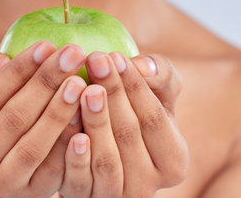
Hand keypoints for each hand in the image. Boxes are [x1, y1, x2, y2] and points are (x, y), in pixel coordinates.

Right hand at [0, 41, 87, 196]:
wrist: (4, 148)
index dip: (20, 68)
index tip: (48, 44)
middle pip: (15, 117)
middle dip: (47, 82)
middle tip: (74, 54)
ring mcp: (2, 181)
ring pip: (34, 145)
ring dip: (60, 112)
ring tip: (82, 82)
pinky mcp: (31, 192)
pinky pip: (54, 168)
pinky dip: (71, 142)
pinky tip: (87, 115)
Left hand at [59, 52, 187, 196]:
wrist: (105, 145)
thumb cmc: (135, 111)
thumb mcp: (157, 93)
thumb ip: (161, 75)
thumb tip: (143, 65)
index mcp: (173, 159)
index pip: (154, 117)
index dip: (134, 85)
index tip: (115, 56)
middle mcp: (149, 185)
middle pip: (129, 134)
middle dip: (111, 93)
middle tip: (94, 60)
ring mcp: (117, 196)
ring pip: (106, 159)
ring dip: (93, 120)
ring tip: (81, 87)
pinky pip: (79, 180)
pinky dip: (73, 153)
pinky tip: (66, 123)